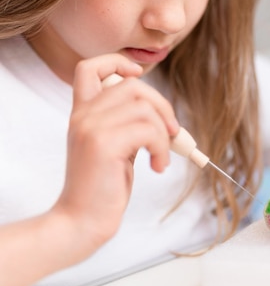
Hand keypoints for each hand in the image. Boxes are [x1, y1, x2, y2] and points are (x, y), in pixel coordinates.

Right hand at [53, 54, 178, 256]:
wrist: (81, 222)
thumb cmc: (101, 188)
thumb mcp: (113, 146)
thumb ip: (126, 124)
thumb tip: (164, 114)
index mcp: (82, 113)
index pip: (89, 67)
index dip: (117, 62)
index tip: (138, 78)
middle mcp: (83, 115)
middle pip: (132, 85)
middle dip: (162, 106)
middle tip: (171, 133)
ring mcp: (91, 127)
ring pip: (145, 108)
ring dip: (165, 133)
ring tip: (161, 157)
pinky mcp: (104, 144)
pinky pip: (149, 130)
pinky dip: (163, 147)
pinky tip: (157, 166)